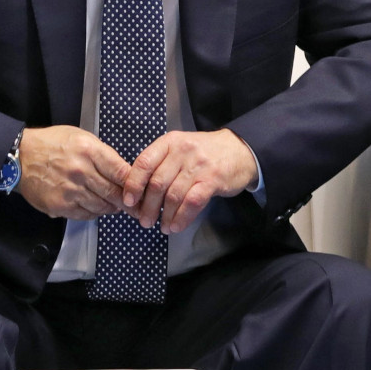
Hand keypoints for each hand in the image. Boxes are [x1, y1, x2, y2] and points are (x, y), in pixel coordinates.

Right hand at [16, 125, 128, 219]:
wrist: (20, 156)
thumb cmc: (52, 144)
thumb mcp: (82, 138)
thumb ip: (103, 155)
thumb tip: (124, 172)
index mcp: (89, 151)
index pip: (122, 172)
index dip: (135, 184)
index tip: (142, 190)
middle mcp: (81, 171)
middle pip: (114, 192)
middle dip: (128, 201)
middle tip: (136, 206)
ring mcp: (69, 190)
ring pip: (101, 206)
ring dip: (112, 207)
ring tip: (117, 205)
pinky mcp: (59, 205)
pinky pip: (85, 214)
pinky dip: (95, 213)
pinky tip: (97, 207)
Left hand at [122, 129, 259, 234]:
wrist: (241, 149)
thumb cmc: (205, 153)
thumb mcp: (180, 149)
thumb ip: (161, 164)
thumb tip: (138, 192)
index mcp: (170, 142)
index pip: (144, 163)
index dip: (133, 185)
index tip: (129, 202)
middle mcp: (183, 151)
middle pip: (157, 183)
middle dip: (148, 206)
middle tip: (144, 221)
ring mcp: (199, 165)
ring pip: (173, 195)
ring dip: (165, 216)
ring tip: (162, 227)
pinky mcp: (213, 179)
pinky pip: (192, 202)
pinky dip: (182, 217)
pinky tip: (176, 226)